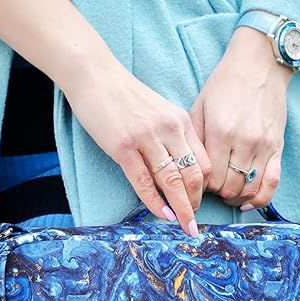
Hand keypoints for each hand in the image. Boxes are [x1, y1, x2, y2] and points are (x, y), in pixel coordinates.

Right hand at [62, 58, 211, 235]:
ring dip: (181, 208)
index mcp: (181, 122)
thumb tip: (181, 174)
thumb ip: (174, 139)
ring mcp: (146, 138)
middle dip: (196, 204)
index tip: (200, 203)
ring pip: (172, 182)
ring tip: (185, 225)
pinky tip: (163, 215)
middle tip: (193, 222)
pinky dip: (156, 203)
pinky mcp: (123, 147)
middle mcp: (169, 130)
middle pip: (193, 175)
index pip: (204, 163)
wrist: (94, 75)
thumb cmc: (126, 98)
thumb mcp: (160, 113)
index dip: (205, 189)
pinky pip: (145, 182)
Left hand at [189, 26, 293, 210]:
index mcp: (221, 132)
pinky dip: (259, 199)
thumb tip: (188, 171)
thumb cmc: (224, 85)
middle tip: (212, 186)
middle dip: (217, 193)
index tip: (199, 181)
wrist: (259, 64)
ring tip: (227, 192)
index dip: (201, 186)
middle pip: (229, 188)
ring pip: (248, 190)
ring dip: (236, 198)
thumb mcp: (200, 107)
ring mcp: (264, 147)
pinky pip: (272, 184)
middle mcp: (244, 142)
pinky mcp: (278, 149)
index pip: (210, 178)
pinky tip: (248, 202)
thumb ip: (194, 141)